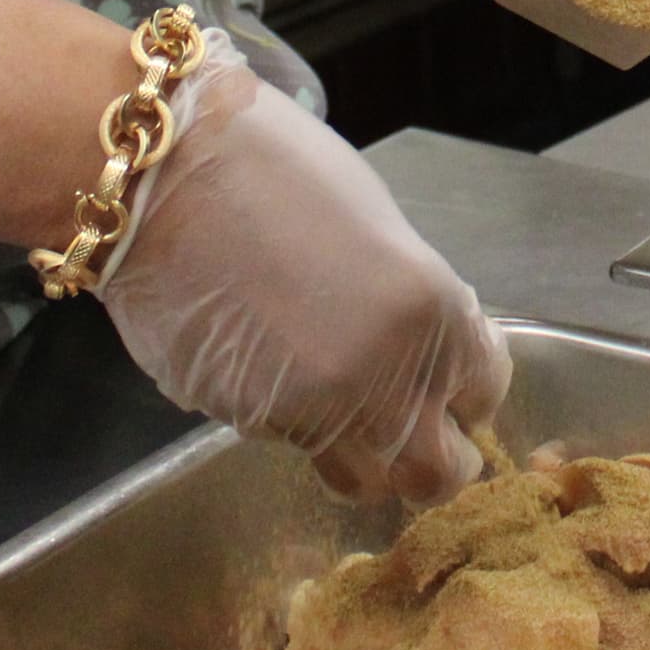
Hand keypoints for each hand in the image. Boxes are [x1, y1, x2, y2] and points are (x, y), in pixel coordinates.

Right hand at [102, 51, 510, 502]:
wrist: (166, 176)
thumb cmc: (275, 170)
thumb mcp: (380, 228)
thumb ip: (413, 308)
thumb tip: (419, 353)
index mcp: (432, 312)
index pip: (483, 393)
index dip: (465, 389)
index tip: (450, 382)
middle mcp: (384, 377)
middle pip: (436, 473)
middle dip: (432, 457)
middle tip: (411, 429)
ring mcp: (313, 411)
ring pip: (360, 478)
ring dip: (360, 454)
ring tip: (335, 402)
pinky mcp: (246, 424)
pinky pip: (291, 443)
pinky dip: (293, 421)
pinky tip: (269, 364)